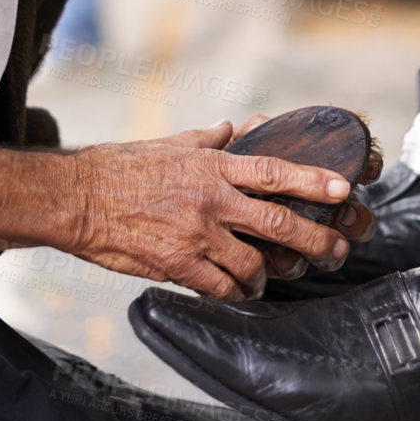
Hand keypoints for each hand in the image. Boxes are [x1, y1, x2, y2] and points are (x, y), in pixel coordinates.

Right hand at [64, 121, 354, 301]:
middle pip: (278, 223)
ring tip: (269, 279)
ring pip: (252, 264)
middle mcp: (210, 200)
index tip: (343, 190)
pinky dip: (235, 293)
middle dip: (315, 240)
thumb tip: (235, 127)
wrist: (76, 197)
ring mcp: (194, 235)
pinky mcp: (175, 265)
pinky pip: (219, 287)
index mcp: (211, 167)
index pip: (274, 172)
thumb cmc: (119, 168)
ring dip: (267, 276)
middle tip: (336, 250)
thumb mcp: (169, 144)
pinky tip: (237, 292)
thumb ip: (208, 139)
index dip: (312, 181)